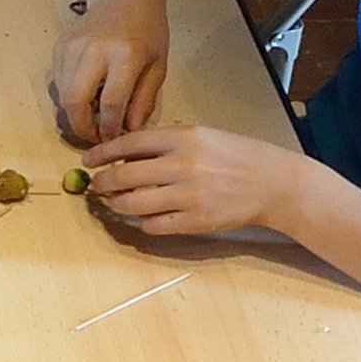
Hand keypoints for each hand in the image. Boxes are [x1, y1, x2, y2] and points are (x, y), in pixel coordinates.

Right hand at [49, 0, 167, 142]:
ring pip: (63, 95)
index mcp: (125, 55)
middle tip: (94, 136)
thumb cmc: (148, 30)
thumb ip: (144, 100)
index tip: (113, 139)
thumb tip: (128, 132)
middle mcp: (94, 50)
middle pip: (75, 102)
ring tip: (94, 114)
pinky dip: (70, 95)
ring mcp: (72, 47)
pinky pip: (59, 82)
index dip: (109, 128)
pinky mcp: (60, 46)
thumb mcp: (158, 66)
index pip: (110, 103)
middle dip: (81, 128)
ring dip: (76, 113)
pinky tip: (87, 91)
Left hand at [73, 125, 295, 239]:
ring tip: (113, 202)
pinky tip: (142, 217)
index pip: (129, 143)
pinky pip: (154, 225)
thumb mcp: (203, 136)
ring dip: (116, 205)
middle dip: (103, 183)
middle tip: (95, 187)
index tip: (88, 160)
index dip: (102, 153)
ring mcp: (189, 195)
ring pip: (134, 204)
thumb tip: (125, 155)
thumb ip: (166, 143)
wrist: (272, 182)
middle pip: (124, 177)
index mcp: (184, 137)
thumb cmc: (236, 155)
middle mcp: (183, 165)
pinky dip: (142, 222)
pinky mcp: (195, 220)